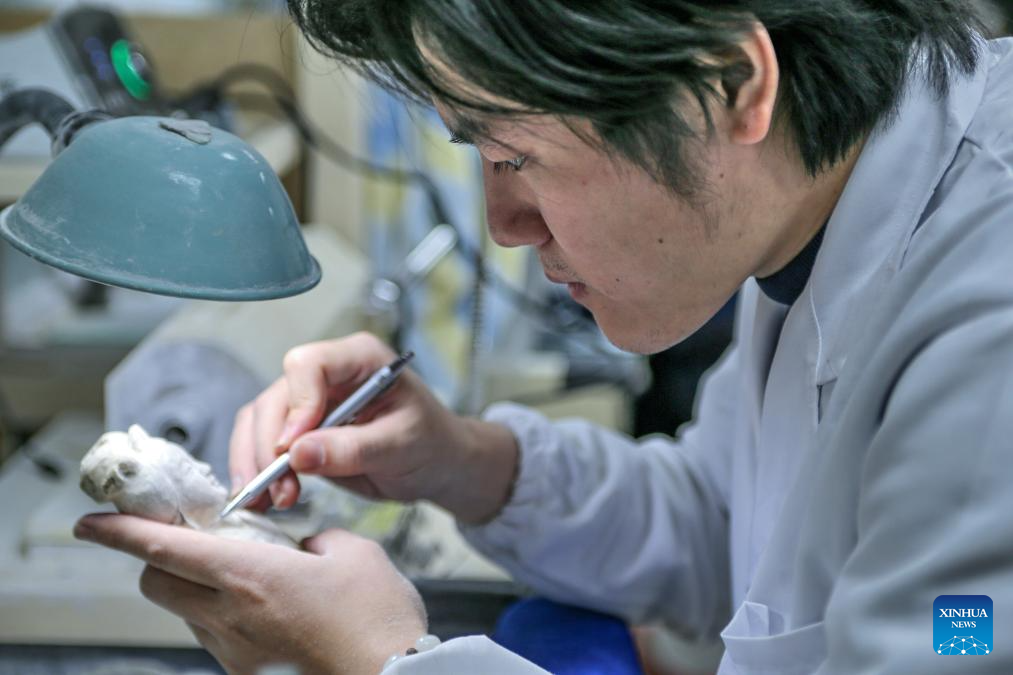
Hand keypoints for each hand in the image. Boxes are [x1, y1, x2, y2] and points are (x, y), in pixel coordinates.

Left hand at [74, 513, 424, 674]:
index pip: (163, 549)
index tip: (91, 521)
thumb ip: (316, 540)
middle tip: (183, 540)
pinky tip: (270, 609)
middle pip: (156, 584)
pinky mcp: (250, 674)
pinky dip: (225, 615)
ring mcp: (237, 652)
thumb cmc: (379, 622)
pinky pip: (218, 638)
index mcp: (251, 577)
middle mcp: (231, 618)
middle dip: (155, 558)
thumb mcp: (353, 553)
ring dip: (196, 587)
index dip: (119, 531)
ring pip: (187, 612)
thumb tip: (304, 549)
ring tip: (246, 575)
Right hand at [229, 332, 518, 523]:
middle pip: (277, 396)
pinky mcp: (299, 429)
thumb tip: (297, 454)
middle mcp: (329, 372)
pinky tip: (266, 500)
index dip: (297, 406)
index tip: (292, 449)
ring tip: (272, 502)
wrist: (436, 464)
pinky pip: (263, 441)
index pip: (310, 366)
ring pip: (260, 420)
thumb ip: (352, 449)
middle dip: (269, 446)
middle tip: (280, 490)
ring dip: (257, 462)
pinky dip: (258, 470)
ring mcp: (310, 400)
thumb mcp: (401, 447)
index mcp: (361, 358)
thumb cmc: (430, 443)